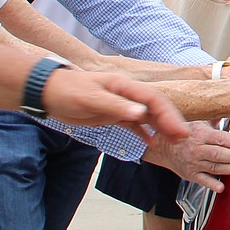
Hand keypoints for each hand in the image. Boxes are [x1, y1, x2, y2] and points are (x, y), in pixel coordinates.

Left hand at [41, 68, 187, 139]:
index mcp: (124, 87)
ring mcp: (120, 105)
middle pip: (155, 107)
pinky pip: (133, 124)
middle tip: (182, 138)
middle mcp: (126, 95)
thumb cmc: (67, 91)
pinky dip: (143, 132)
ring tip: (174, 141)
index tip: (178, 130)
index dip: (168, 114)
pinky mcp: (111, 115)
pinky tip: (151, 142)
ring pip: (147, 116)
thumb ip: (116, 106)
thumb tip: (141, 113)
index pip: (153, 99)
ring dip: (161, 127)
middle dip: (170, 121)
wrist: (47, 93)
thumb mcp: (90, 99)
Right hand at [144, 121, 229, 192]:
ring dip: (226, 169)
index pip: (219, 138)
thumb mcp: (200, 123)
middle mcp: (197, 149)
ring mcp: (194, 163)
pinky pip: (202, 180)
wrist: (165, 148)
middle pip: (217, 153)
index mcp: (201, 135)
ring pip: (212, 167)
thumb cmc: (187, 135)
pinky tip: (221, 187)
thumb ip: (216, 121)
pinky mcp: (191, 175)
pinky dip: (212, 184)